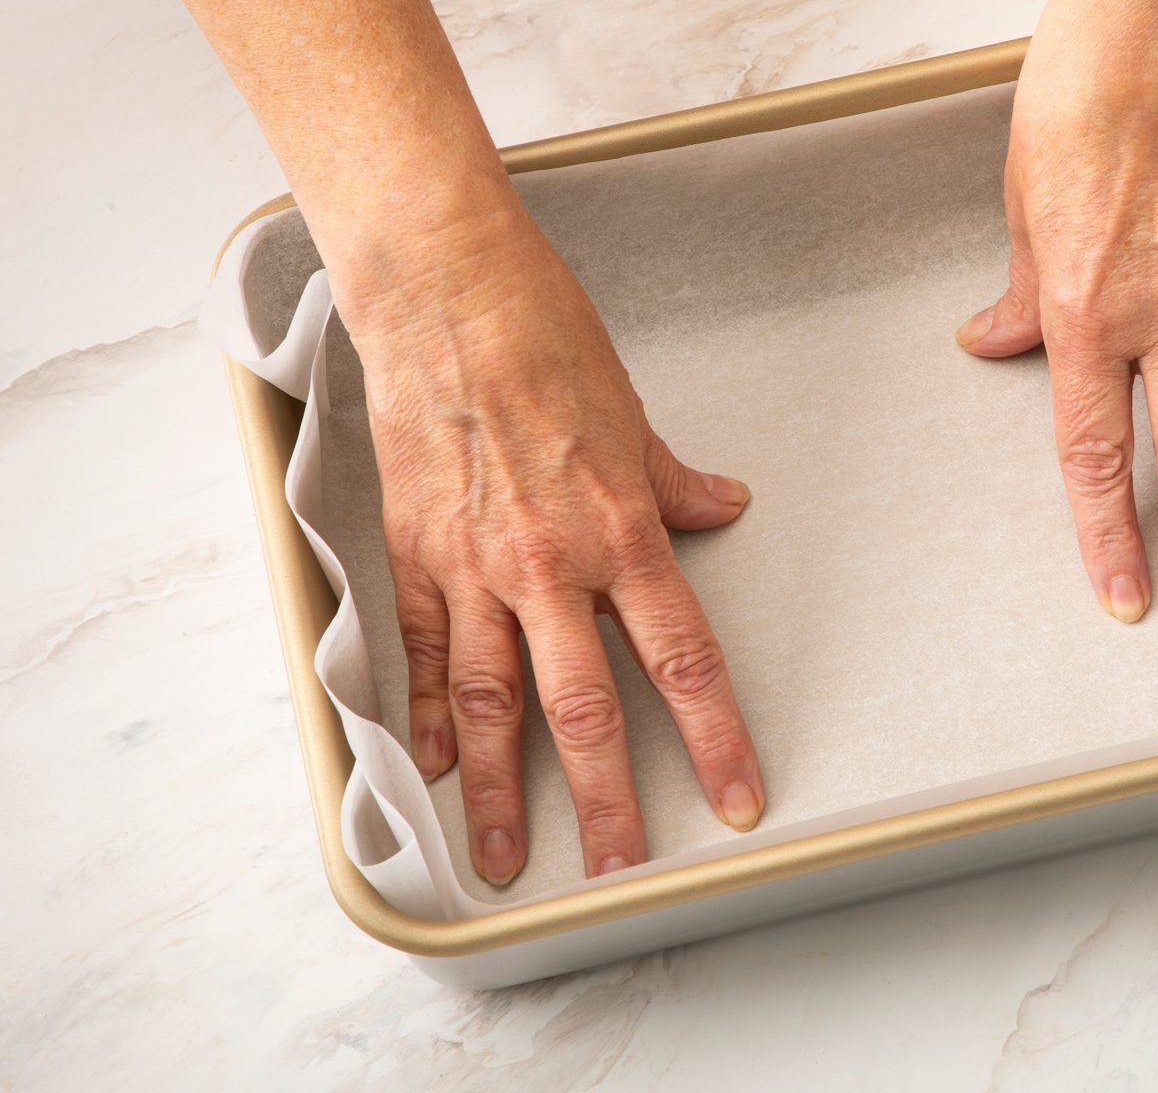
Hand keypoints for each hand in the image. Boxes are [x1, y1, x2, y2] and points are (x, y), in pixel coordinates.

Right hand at [340, 207, 765, 883]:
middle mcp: (551, 565)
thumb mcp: (634, 417)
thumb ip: (675, 482)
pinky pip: (428, 653)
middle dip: (607, 799)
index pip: (683, 660)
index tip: (734, 796)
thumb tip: (725, 505)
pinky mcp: (415, 554)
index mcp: (622, 532)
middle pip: (588, 708)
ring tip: (504, 857)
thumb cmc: (544, 341)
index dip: (716, 738)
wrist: (447, 295)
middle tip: (617, 868)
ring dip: (501, 790)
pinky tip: (433, 765)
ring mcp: (476, 566)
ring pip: (496, 704)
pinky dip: (429, 714)